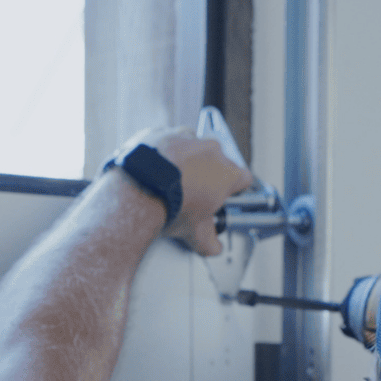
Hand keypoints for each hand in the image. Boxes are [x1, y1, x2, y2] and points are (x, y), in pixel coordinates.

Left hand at [136, 126, 255, 255]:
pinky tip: (153, 171)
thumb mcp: (194, 232)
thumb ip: (209, 240)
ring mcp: (185, 138)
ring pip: (191, 148)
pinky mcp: (160, 133)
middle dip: (207, 176)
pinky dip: (161, 153)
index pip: (243, 179)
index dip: (234, 190)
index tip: (224, 197)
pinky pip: (166, 142)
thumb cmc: (170, 208)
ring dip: (185, 162)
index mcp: (227, 172)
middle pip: (216, 162)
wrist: (137, 191)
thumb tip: (212, 247)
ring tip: (169, 182)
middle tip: (192, 195)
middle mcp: (210, 150)